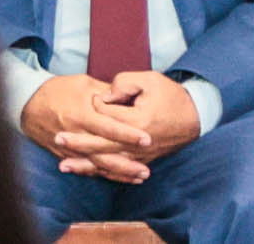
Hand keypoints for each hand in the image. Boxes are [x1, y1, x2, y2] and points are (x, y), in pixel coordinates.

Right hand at [22, 73, 155, 182]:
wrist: (27, 104)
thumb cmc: (59, 90)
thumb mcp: (85, 84)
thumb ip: (108, 93)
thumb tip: (131, 100)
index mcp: (81, 115)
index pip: (108, 128)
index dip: (127, 134)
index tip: (147, 139)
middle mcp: (74, 134)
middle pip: (102, 154)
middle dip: (125, 164)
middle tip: (146, 171)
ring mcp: (67, 148)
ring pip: (95, 165)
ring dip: (117, 173)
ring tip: (139, 178)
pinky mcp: (63, 155)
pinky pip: (85, 168)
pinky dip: (102, 174)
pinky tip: (119, 177)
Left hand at [53, 71, 201, 179]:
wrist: (196, 118)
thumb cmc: (173, 96)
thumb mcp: (152, 80)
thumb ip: (125, 82)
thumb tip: (103, 95)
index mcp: (139, 120)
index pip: (109, 114)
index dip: (98, 103)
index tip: (93, 95)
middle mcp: (136, 142)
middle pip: (100, 143)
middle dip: (77, 141)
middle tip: (57, 136)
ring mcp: (138, 155)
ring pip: (105, 162)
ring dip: (83, 164)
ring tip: (62, 164)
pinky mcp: (140, 162)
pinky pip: (116, 170)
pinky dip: (99, 172)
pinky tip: (84, 172)